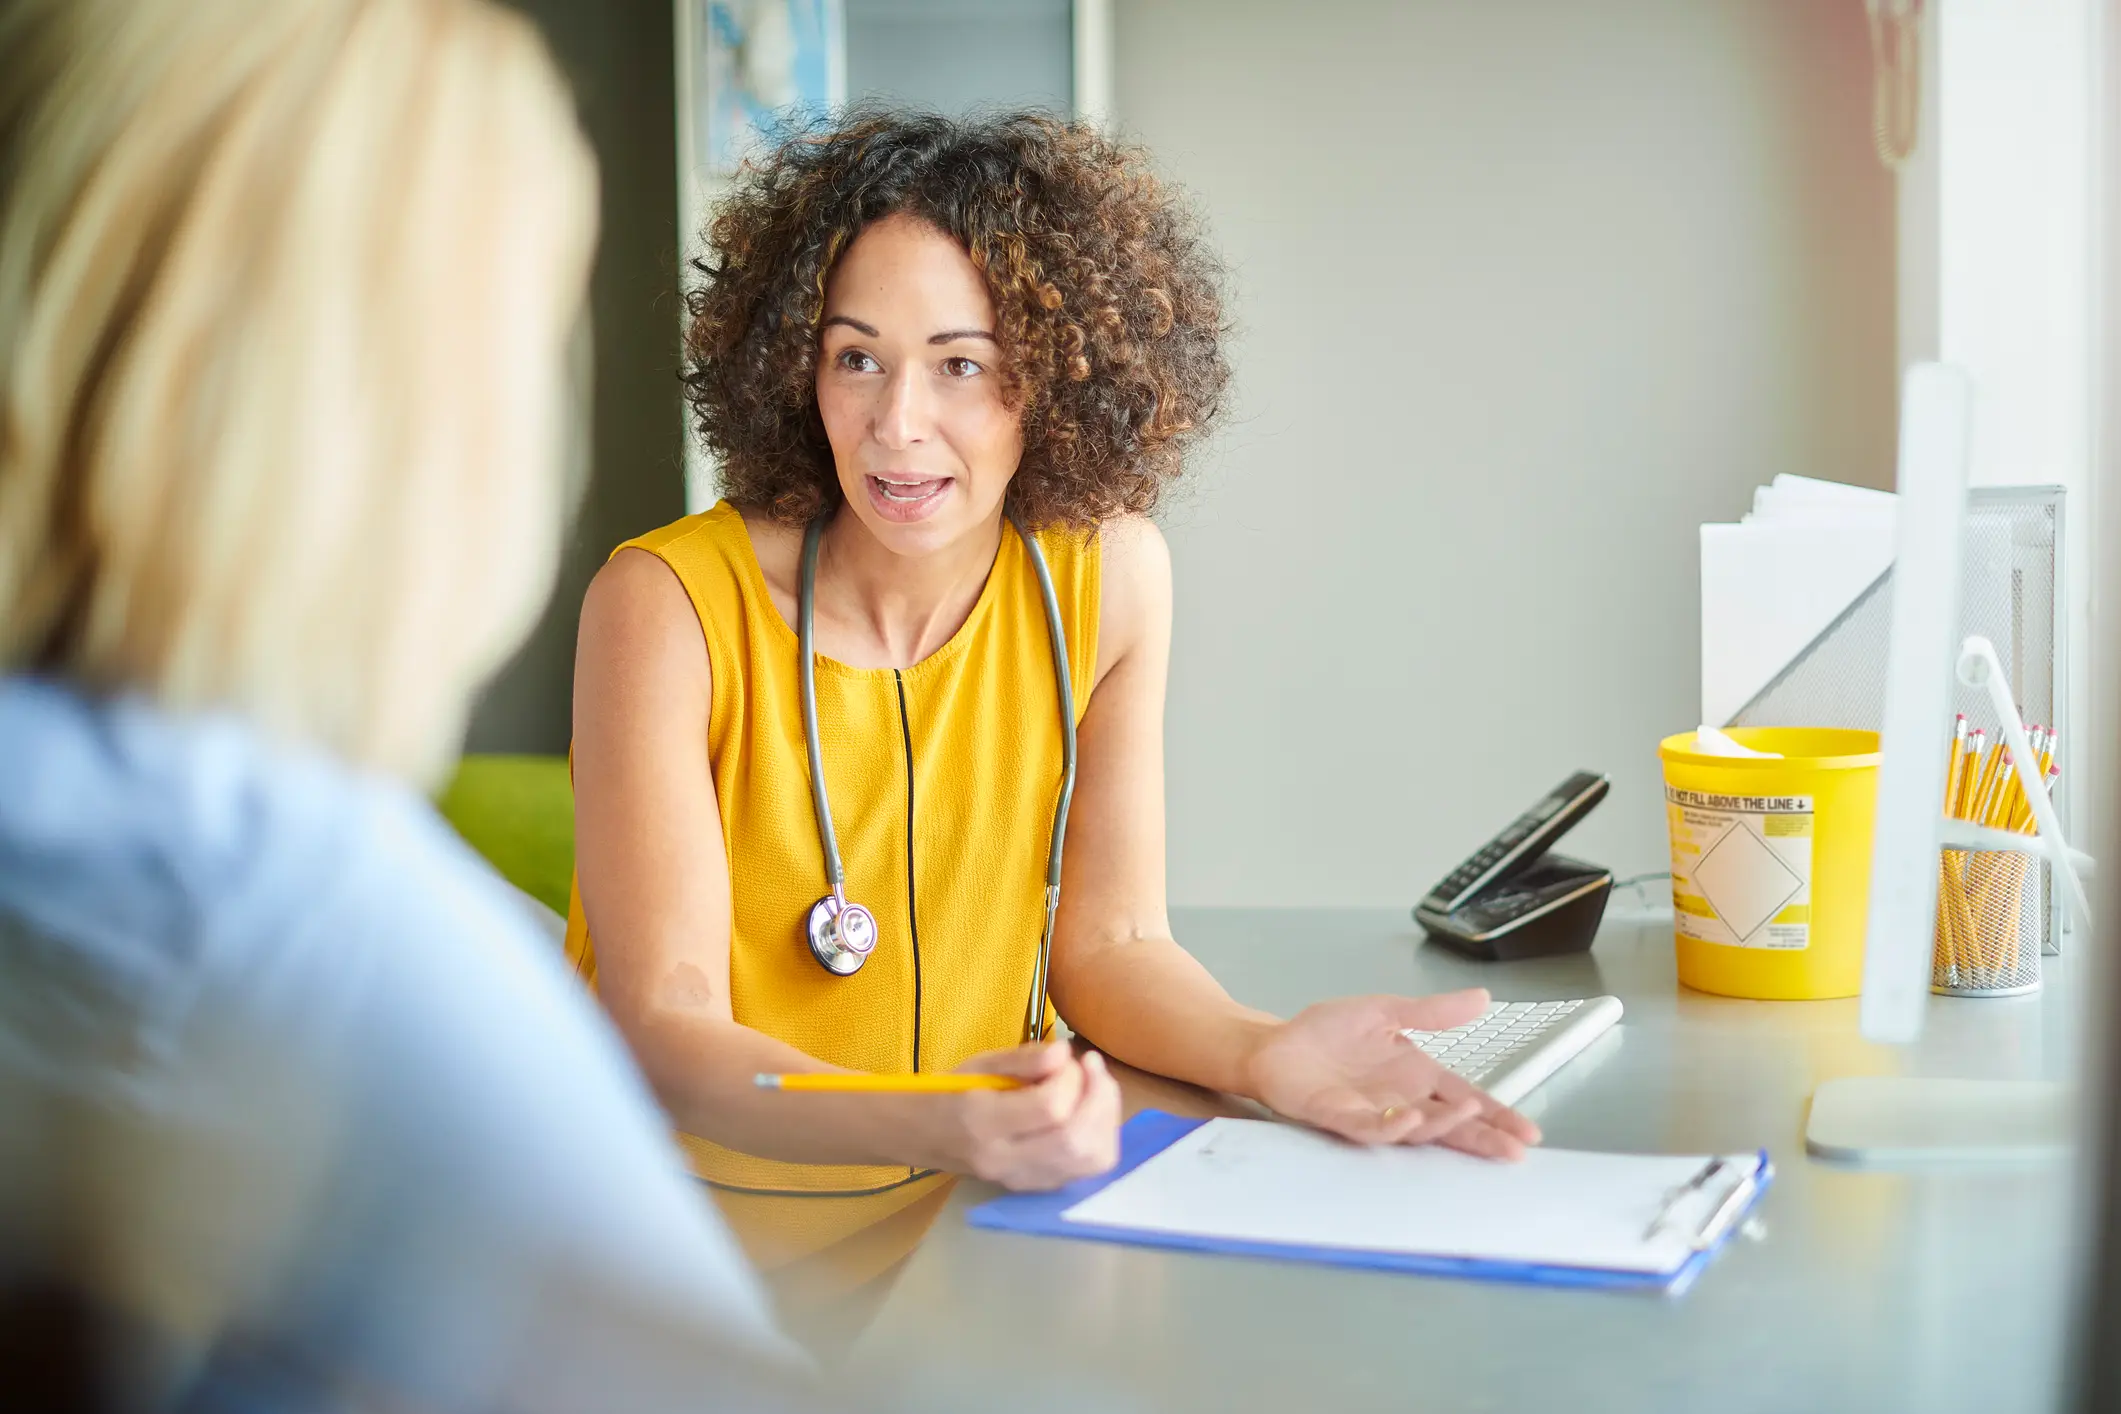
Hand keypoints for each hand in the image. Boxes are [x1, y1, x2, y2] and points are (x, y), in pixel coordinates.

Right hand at [929, 1041, 1120, 1190]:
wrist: (924, 1137)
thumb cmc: (952, 1093)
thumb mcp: (980, 1063)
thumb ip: (1024, 1058)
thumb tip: (1064, 1053)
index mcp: (984, 1123)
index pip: (1050, 1108)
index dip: (1071, 1078)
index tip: (1068, 1057)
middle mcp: (1005, 1160)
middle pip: (1076, 1140)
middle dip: (1099, 1097)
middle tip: (1092, 1068)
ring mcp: (1024, 1180)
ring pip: (1089, 1161)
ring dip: (1106, 1119)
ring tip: (1097, 1088)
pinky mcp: (1038, 1187)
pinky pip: (1086, 1170)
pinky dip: (1099, 1137)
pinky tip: (1089, 1112)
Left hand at [1241, 990, 1541, 1159]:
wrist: (1276, 1045)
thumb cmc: (1327, 1033)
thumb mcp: (1387, 1012)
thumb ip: (1433, 1011)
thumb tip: (1482, 997)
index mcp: (1416, 1076)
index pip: (1465, 1097)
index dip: (1496, 1114)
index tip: (1527, 1132)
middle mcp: (1400, 1100)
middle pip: (1450, 1123)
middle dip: (1483, 1137)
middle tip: (1514, 1150)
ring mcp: (1373, 1112)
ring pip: (1416, 1128)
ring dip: (1442, 1125)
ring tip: (1469, 1115)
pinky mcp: (1340, 1117)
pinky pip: (1372, 1127)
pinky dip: (1392, 1127)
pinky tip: (1412, 1120)